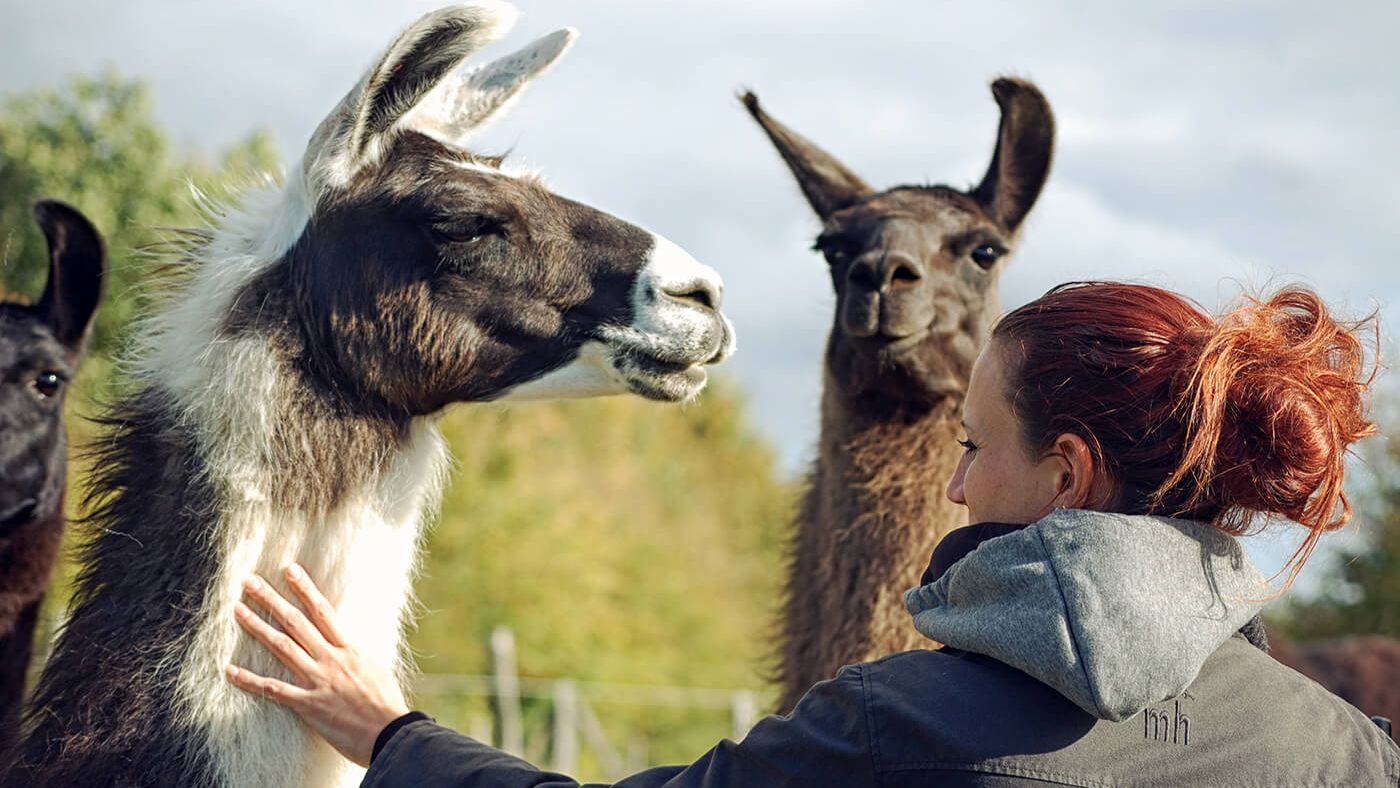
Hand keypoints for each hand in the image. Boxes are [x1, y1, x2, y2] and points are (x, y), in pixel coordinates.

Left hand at [225, 564, 409, 766]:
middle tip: (249, 581)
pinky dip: (250, 680)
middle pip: (296, 622)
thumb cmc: (387, 704)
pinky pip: (273, 689)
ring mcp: (318, 680)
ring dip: (258, 627)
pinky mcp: (308, 704)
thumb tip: (347, 645)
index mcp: (349, 648)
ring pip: (282, 647)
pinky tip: (230, 670)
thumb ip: (356, 655)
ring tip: (238, 610)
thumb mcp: (376, 669)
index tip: (289, 570)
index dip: (305, 589)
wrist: (391, 733)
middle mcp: (331, 659)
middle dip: (272, 599)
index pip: (323, 611)